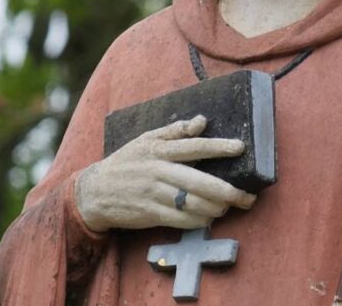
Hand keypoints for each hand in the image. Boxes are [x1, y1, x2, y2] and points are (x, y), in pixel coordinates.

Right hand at [75, 115, 255, 231]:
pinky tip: (210, 217)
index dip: (218, 147)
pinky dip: (199, 221)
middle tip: (247, 195)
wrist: (94, 192)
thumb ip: (175, 131)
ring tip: (231, 206)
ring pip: (192, 204)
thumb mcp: (146, 140)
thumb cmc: (126, 162)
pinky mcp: (150, 214)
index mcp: (159, 150)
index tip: (240, 148)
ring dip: (216, 208)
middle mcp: (158, 171)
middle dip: (227, 191)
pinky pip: (181, 220)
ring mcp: (154, 194)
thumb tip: (202, 121)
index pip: (194, 146)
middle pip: (198, 181)